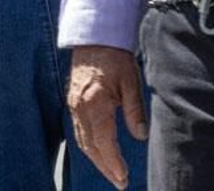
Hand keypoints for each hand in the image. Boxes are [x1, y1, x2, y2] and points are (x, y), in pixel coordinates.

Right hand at [67, 45, 147, 188]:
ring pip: (83, 141)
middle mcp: (80, 110)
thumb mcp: (131, 81)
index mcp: (95, 105)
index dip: (113, 162)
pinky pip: (79, 131)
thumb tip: (140, 136)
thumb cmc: (116, 58)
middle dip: (105, 167)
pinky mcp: (73, 104)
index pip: (103, 142)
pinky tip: (99, 152)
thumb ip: (134, 110)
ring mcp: (74, 107)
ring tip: (112, 173)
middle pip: (91, 147)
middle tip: (120, 182)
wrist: (95, 38)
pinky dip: (90, 146)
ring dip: (97, 159)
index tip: (122, 178)